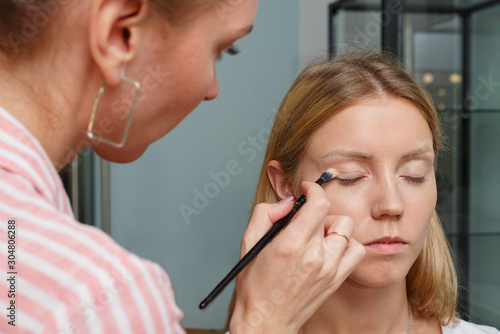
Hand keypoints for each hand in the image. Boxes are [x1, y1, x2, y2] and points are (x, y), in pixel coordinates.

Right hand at [230, 181, 365, 333]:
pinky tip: (330, 248)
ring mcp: (329, 269)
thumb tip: (288, 202)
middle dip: (317, 210)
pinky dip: (346, 244)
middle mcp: (314, 256)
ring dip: (331, 227)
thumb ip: (266, 212)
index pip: (318, 204)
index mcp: (291, 244)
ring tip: (316, 236)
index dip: (314, 190)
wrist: (265, 320)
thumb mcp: (249, 241)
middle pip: (332, 214)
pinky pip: (356, 251)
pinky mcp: (336, 279)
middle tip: (303, 220)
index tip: (307, 189)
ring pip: (346, 229)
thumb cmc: (255, 285)